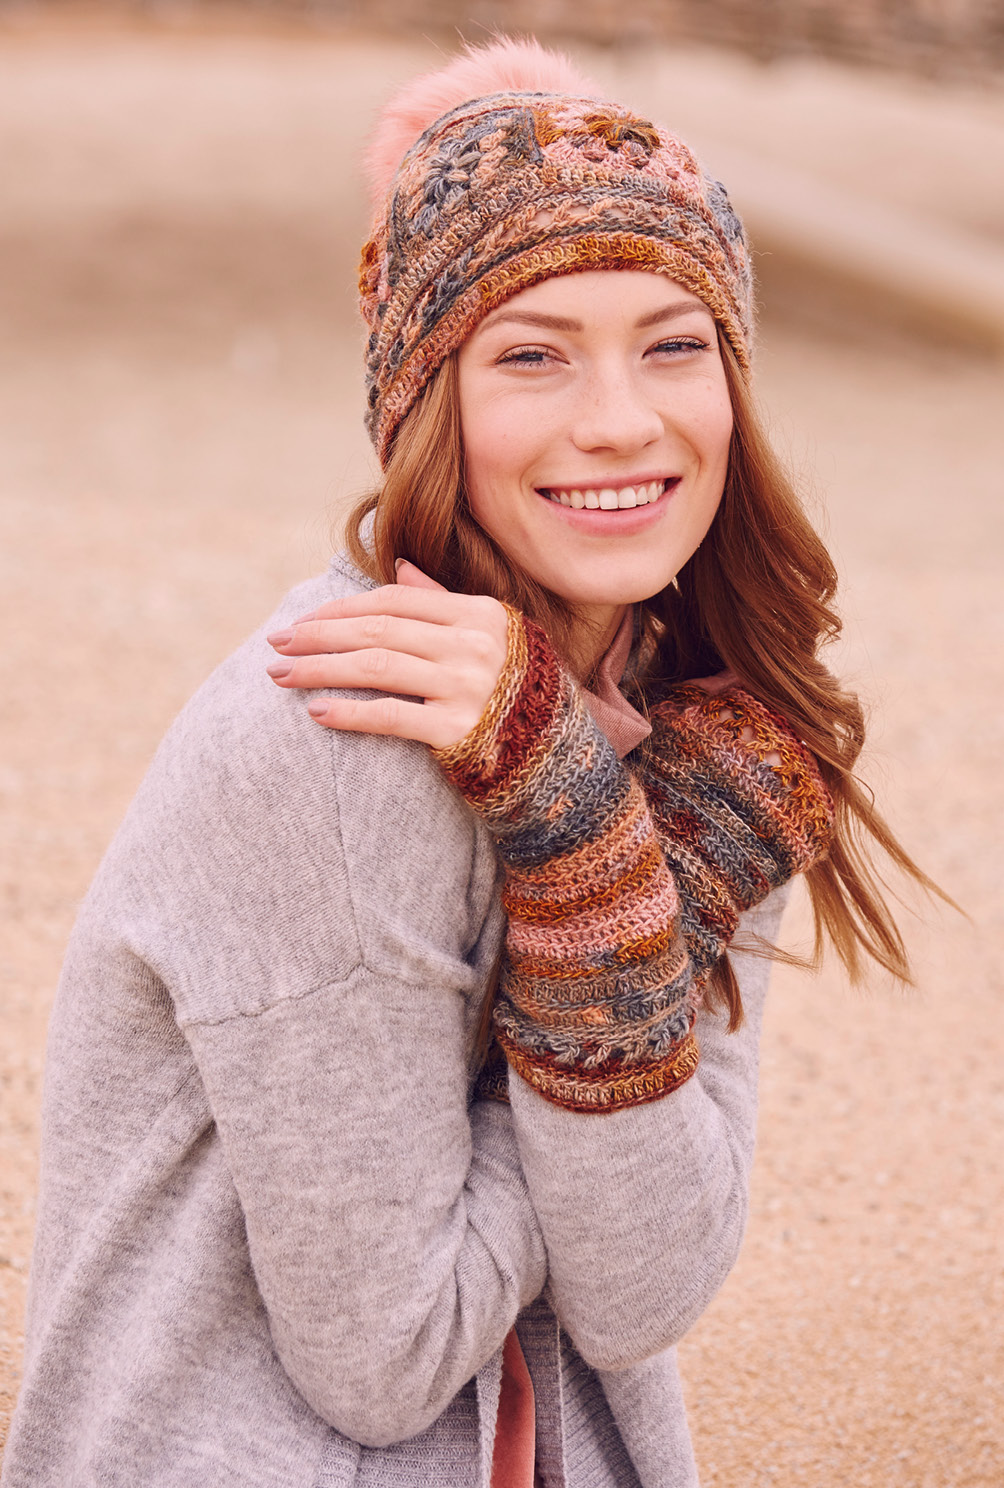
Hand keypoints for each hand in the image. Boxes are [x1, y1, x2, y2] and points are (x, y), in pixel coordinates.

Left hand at [265, 560, 509, 749]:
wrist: (557, 756)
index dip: (343, 607)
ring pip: (375, 667)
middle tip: (276, 643)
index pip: (396, 600)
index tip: (303, 621)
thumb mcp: (491, 635)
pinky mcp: (458, 731)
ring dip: (319, 669)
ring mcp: (467, 687)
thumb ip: (443, 601)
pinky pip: (390, 716)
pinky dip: (349, 713)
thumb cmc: (517, 690)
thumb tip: (399, 568)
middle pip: (378, 629)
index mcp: (480, 614)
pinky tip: (316, 711)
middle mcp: (474, 646)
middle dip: (318, 635)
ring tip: (280, 674)